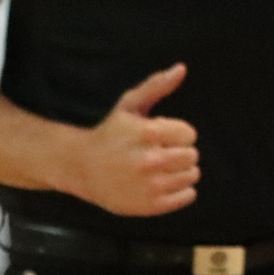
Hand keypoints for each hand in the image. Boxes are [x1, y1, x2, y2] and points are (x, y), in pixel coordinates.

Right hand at [70, 64, 198, 215]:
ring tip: (160, 168)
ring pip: (192, 176)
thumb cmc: (110, 134)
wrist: (81, 168)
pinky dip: (181, 191)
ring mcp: (150, 185)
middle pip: (192, 156)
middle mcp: (150, 160)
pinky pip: (187, 197)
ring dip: (181, 171)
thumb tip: (182, 68)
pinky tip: (163, 183)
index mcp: (147, 133)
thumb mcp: (129, 106)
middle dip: (180, 152)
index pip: (189, 135)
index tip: (161, 136)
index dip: (177, 134)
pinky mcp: (150, 205)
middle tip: (161, 153)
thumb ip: (157, 86)